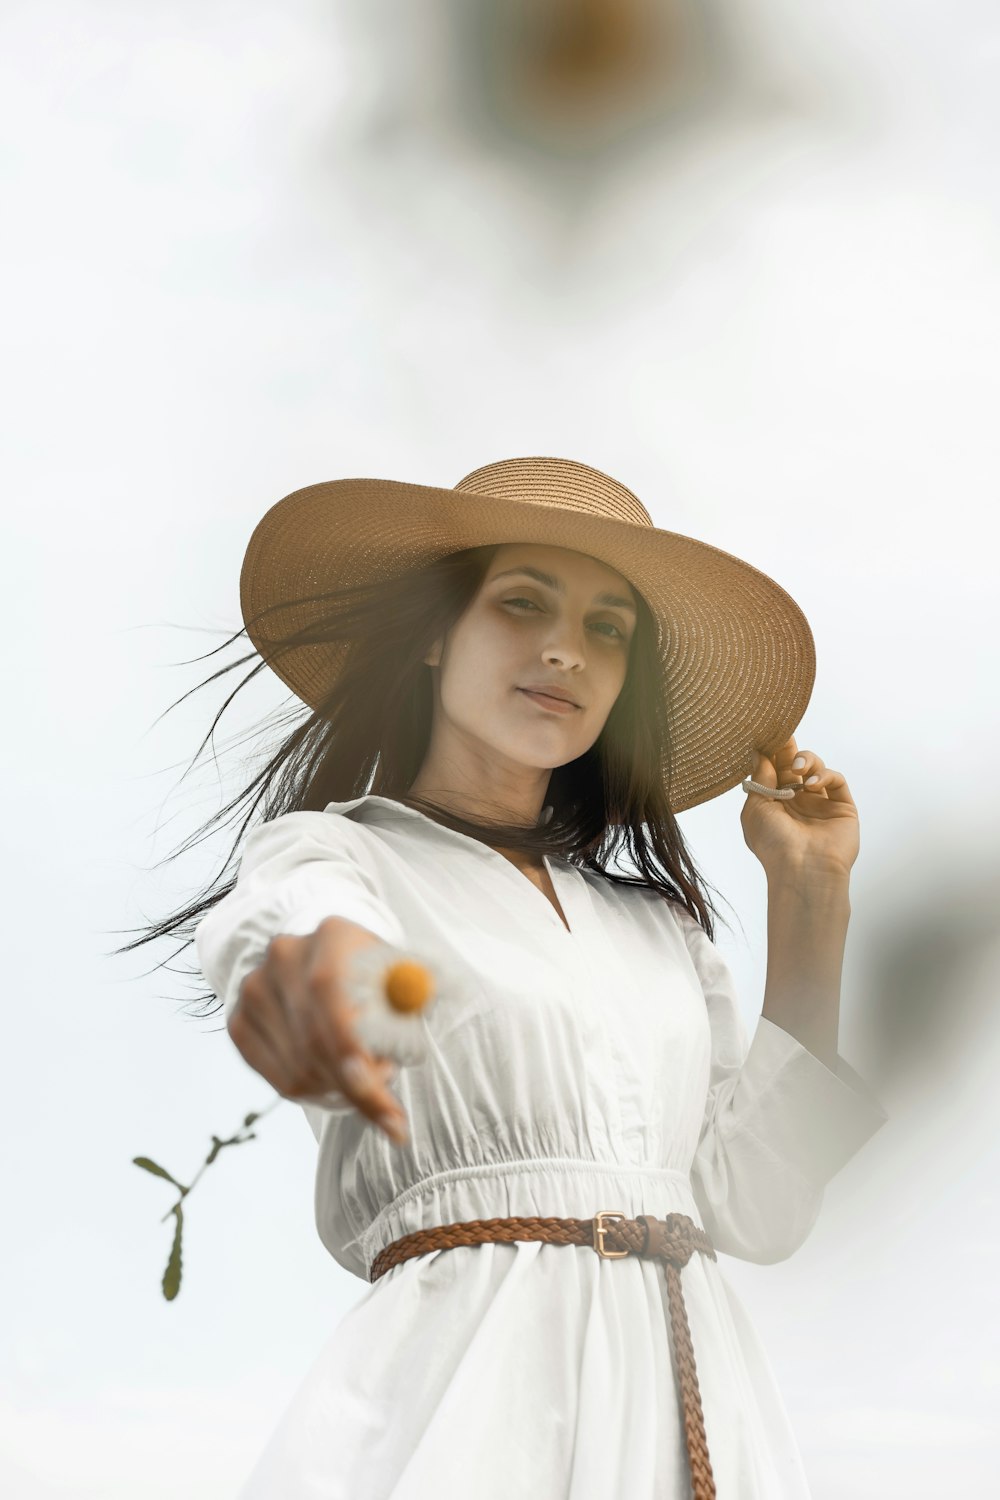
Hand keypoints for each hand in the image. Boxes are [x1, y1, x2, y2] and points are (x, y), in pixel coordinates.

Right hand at [227, 917, 409, 1144]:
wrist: (329, 961)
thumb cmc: (377, 978)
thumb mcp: (405, 983)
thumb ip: (408, 1012)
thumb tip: (388, 1062)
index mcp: (331, 935)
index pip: (332, 996)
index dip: (355, 1051)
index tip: (387, 1102)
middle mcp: (284, 956)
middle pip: (313, 1039)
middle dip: (356, 1086)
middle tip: (390, 1112)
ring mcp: (255, 989)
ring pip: (298, 1069)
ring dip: (339, 1091)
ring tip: (367, 1079)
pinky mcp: (239, 1022)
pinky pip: (279, 1080)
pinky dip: (314, 1093)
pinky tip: (335, 1080)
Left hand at [740, 736, 859, 880]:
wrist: (803, 869)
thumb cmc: (773, 845)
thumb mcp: (756, 809)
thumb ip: (760, 778)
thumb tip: (758, 753)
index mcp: (774, 803)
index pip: (774, 770)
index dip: (771, 752)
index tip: (766, 734)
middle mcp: (797, 802)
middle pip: (795, 766)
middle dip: (789, 749)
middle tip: (784, 735)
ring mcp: (820, 804)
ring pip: (816, 769)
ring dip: (807, 760)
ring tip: (798, 768)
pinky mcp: (842, 807)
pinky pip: (836, 780)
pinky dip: (825, 775)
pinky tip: (812, 784)